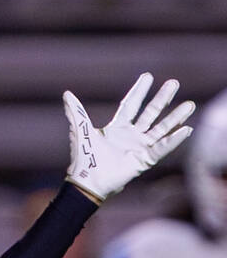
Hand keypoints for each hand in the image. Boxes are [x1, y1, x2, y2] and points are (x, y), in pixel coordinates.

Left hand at [64, 73, 193, 201]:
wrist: (88, 181)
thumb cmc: (84, 158)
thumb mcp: (81, 131)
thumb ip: (76, 112)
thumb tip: (66, 94)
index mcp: (117, 126)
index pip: (132, 104)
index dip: (139, 90)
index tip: (148, 76)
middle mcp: (131, 134)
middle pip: (151, 112)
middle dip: (163, 97)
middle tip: (174, 82)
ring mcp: (140, 146)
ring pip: (161, 128)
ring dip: (175, 116)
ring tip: (190, 104)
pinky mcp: (145, 159)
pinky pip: (163, 147)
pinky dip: (174, 139)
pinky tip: (186, 129)